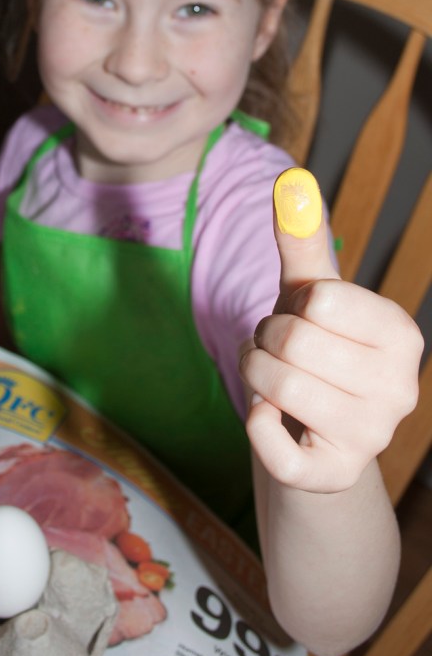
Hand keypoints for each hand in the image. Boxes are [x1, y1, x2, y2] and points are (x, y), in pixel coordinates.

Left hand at [241, 168, 422, 493]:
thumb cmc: (315, 356)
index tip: (305, 324)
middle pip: (291, 342)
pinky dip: (255, 424)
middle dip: (264, 342)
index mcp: (402, 334)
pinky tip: (273, 421)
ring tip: (274, 382)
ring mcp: (371, 439)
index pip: (320, 299)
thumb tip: (293, 178)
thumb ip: (304, 241)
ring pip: (274, 386)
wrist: (314, 440)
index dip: (292, 307)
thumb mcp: (312, 298)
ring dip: (253, 376)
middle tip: (282, 356)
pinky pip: (270, 444)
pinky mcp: (332, 477)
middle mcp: (400, 389)